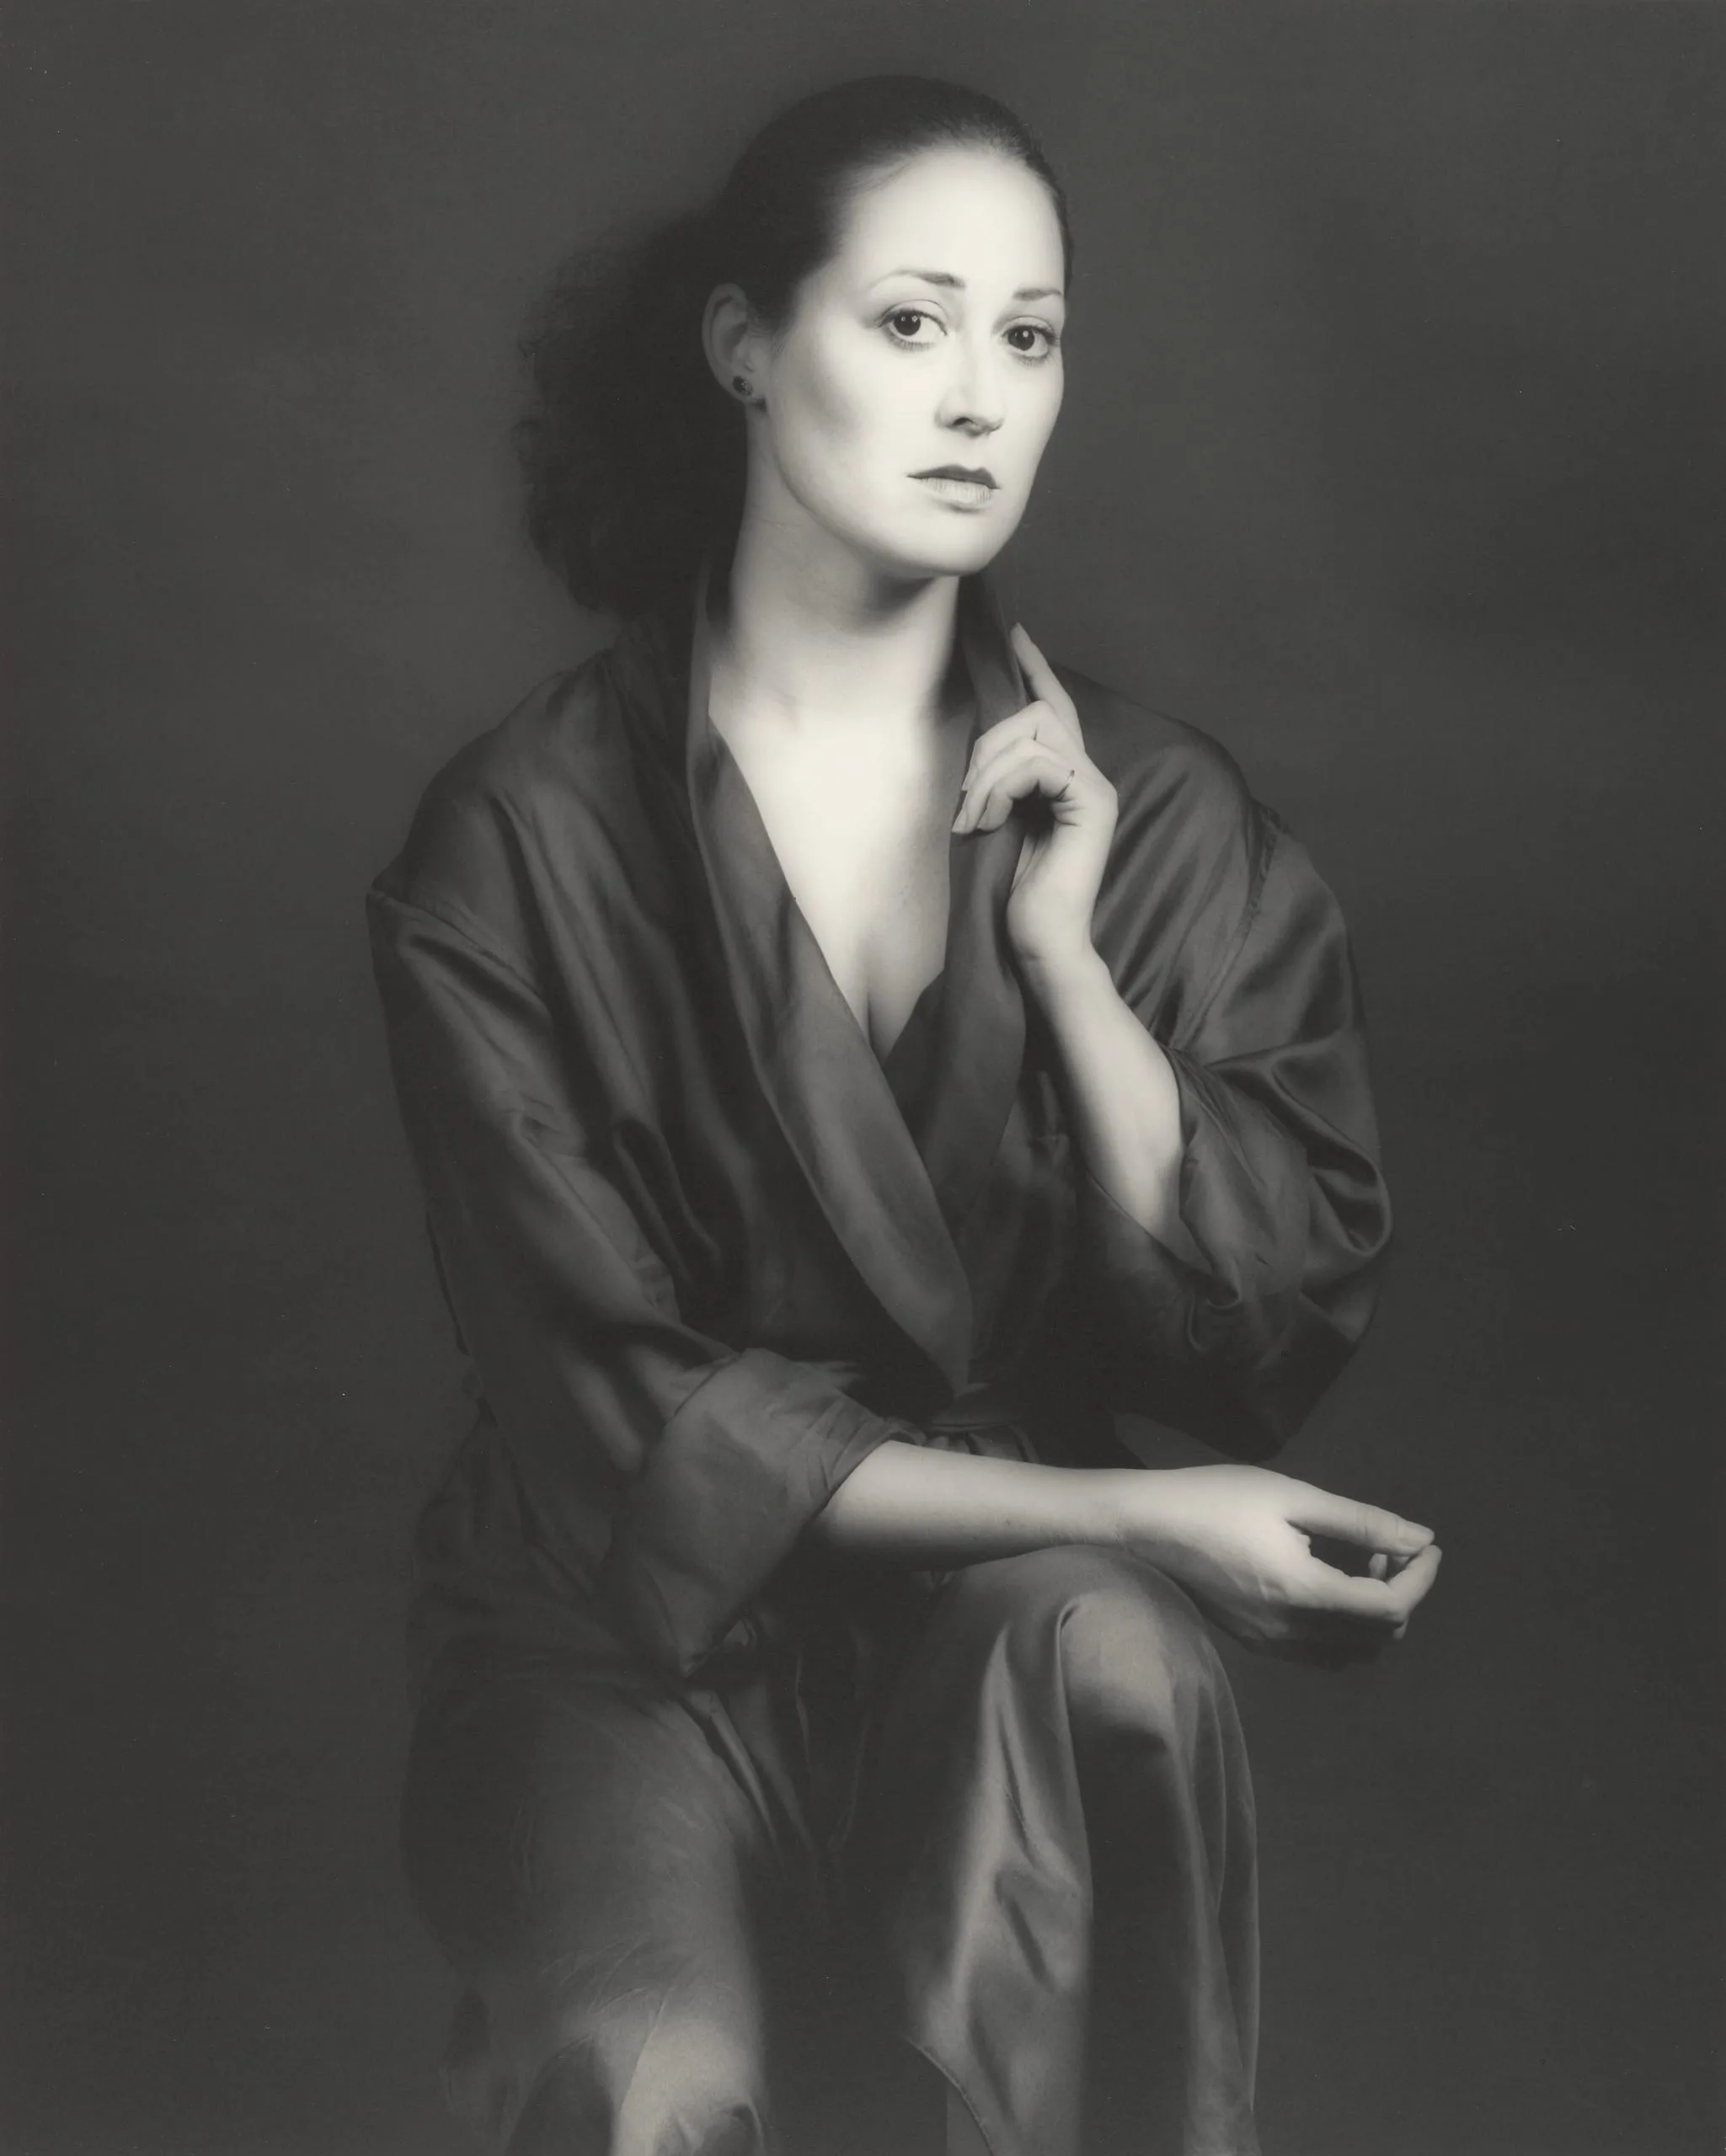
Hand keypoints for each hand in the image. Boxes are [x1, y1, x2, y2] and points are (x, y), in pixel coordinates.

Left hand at [951, 624, 1117, 977]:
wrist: (1039, 942)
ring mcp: (1095, 787)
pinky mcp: (1092, 802)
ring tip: (974, 820)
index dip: (1036, 668)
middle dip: (986, 747)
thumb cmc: (1013, 892)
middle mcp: (1089, 774)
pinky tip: (990, 823)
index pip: (1056, 707)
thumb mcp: (997, 820)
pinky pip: (1038, 763)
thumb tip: (981, 740)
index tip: (1015, 634)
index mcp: (1068, 777)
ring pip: (1032, 732)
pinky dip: (1001, 788)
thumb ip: (1000, 778)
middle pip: (1035, 712)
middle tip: (966, 801)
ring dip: (987, 774)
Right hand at [1113, 1464, 1442, 1667]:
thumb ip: (1361, 1524)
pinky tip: (1324, 1582)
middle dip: (1399, 1593)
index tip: (1429, 1545)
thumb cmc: (1217, 1500)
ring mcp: (1272, 1644)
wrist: (1144, 1526)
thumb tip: (1420, 1539)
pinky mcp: (1256, 1642)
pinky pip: (1321, 1651)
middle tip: (1383, 1547)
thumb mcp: (1293, 1498)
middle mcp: (1293, 1632)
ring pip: (1352, 1651)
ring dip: (1372, 1614)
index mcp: (1306, 1594)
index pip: (1391, 1608)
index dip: (1422, 1579)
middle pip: (1379, 1638)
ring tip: (1354, 1563)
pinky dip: (1342, 1625)